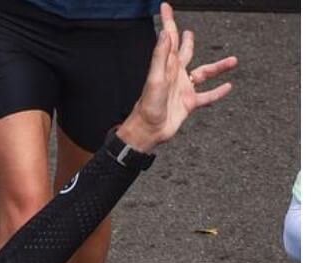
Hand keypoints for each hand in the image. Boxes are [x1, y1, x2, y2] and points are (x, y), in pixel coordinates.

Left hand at [120, 3, 236, 150]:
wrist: (148, 131)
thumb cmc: (148, 107)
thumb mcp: (155, 78)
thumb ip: (161, 55)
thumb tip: (166, 34)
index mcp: (168, 65)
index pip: (169, 37)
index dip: (169, 21)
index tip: (166, 6)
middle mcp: (176, 74)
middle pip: (186, 52)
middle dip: (187, 40)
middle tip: (190, 31)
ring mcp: (183, 88)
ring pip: (204, 73)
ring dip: (218, 67)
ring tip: (232, 60)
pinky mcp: (189, 103)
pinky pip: (207, 96)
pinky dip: (218, 92)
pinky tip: (228, 86)